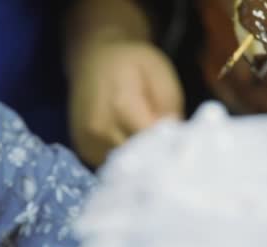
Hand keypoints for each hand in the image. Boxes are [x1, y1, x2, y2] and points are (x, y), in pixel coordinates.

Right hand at [70, 41, 183, 165]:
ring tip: (152, 151)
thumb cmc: (132, 63)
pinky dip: (125, 163)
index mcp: (121, 106)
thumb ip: (170, 108)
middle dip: (156, 159)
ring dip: (140, 164)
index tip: (183, 148)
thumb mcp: (161, 75)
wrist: (93, 59)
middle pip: (137, 161)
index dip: (170, 148)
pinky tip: (134, 151)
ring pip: (123, 168)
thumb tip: (176, 141)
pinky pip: (110, 166)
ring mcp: (87, 141)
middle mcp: (100, 128)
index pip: (152, 143)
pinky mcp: (83, 150)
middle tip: (171, 152)